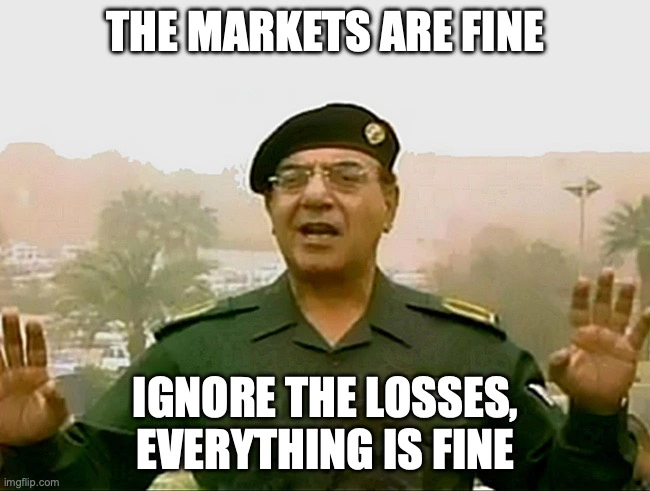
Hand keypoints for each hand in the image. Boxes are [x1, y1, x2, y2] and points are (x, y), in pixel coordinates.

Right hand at [0, 308, 68, 445]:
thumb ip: (57, 399)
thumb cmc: (40, 427)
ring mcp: (3, 380)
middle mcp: (20, 373)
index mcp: (38, 375)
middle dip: (12, 329)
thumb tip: (56, 386)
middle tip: (10, 312)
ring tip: (0, 318)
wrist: (19, 446)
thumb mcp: (54, 413)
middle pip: (15, 346)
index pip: (36, 350)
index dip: (35, 336)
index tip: (33, 322)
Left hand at [549, 269, 649, 414]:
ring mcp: (614, 339)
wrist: (595, 400)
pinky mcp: (629, 350)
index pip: (579, 310)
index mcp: (579, 334)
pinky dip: (644, 323)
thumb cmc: (575, 384)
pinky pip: (638, 334)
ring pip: (620, 314)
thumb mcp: (561, 374)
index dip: (581, 297)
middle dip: (604, 290)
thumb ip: (559, 363)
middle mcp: (597, 331)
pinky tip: (649, 310)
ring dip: (625, 300)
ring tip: (629, 282)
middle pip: (601, 306)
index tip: (583, 281)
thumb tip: (558, 355)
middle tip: (608, 272)